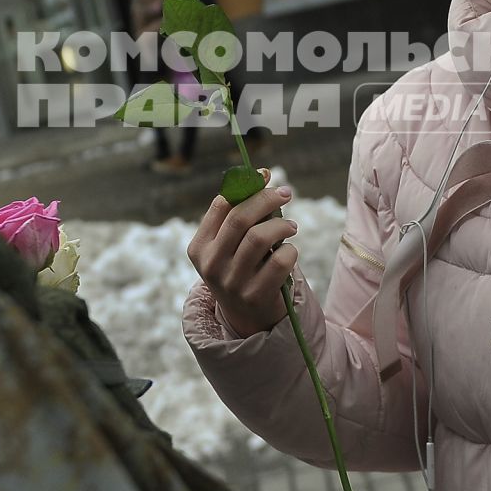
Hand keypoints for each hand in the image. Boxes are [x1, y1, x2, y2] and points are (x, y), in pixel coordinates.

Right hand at [187, 170, 299, 336]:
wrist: (249, 316)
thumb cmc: (242, 268)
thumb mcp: (231, 245)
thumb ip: (242, 213)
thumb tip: (262, 174)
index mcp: (199, 248)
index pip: (221, 205)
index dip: (246, 186)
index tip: (267, 176)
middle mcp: (211, 265)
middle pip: (240, 218)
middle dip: (266, 199)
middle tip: (286, 193)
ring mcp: (232, 282)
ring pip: (260, 238)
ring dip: (281, 225)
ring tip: (291, 226)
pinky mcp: (255, 296)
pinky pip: (279, 261)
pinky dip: (290, 251)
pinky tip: (290, 253)